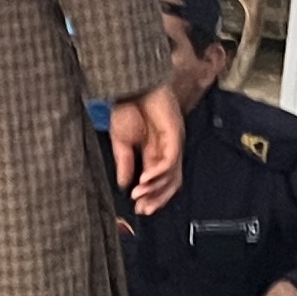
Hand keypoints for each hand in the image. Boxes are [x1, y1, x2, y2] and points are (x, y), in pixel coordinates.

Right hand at [104, 89, 184, 216]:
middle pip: (170, 182)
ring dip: (156, 188)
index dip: (151, 197)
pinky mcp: (175, 134)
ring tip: (140, 195)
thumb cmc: (127, 107)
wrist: (130, 85)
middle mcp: (167, 150)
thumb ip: (125, 163)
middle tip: (143, 209)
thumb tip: (124, 185)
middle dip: (157, 198)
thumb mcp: (121, 141)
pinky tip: (145, 179)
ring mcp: (173, 143)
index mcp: (155, 152)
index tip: (139, 209)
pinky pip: (170, 160)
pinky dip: (158, 173)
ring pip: (172, 174)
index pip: (160, 181)